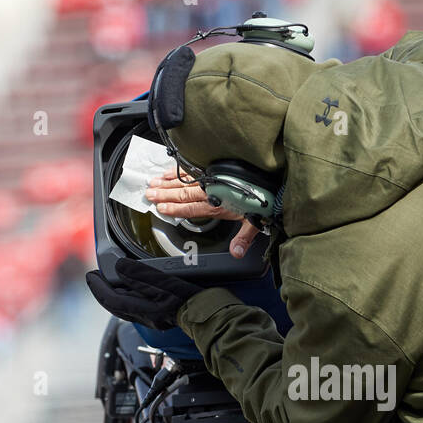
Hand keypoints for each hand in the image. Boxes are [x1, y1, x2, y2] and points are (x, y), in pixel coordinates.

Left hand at [85, 256, 205, 331]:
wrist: (213, 315)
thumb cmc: (193, 300)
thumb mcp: (166, 283)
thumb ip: (142, 275)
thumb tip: (120, 267)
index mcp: (144, 310)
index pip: (111, 299)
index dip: (98, 287)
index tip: (91, 275)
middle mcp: (146, 317)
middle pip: (115, 305)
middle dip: (103, 291)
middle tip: (96, 278)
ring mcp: (154, 318)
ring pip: (125, 307)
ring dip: (115, 294)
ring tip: (110, 282)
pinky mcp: (162, 315)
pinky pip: (136, 307)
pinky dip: (128, 297)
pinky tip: (132, 290)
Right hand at [146, 169, 260, 257]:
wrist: (273, 179)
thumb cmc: (264, 200)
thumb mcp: (255, 223)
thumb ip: (243, 239)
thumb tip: (236, 253)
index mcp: (218, 205)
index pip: (191, 208)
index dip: (175, 208)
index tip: (160, 208)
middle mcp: (213, 191)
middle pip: (184, 193)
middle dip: (165, 194)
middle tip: (149, 194)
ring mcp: (213, 178)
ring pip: (186, 180)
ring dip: (168, 181)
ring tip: (153, 182)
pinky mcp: (217, 169)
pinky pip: (193, 168)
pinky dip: (180, 169)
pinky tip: (169, 170)